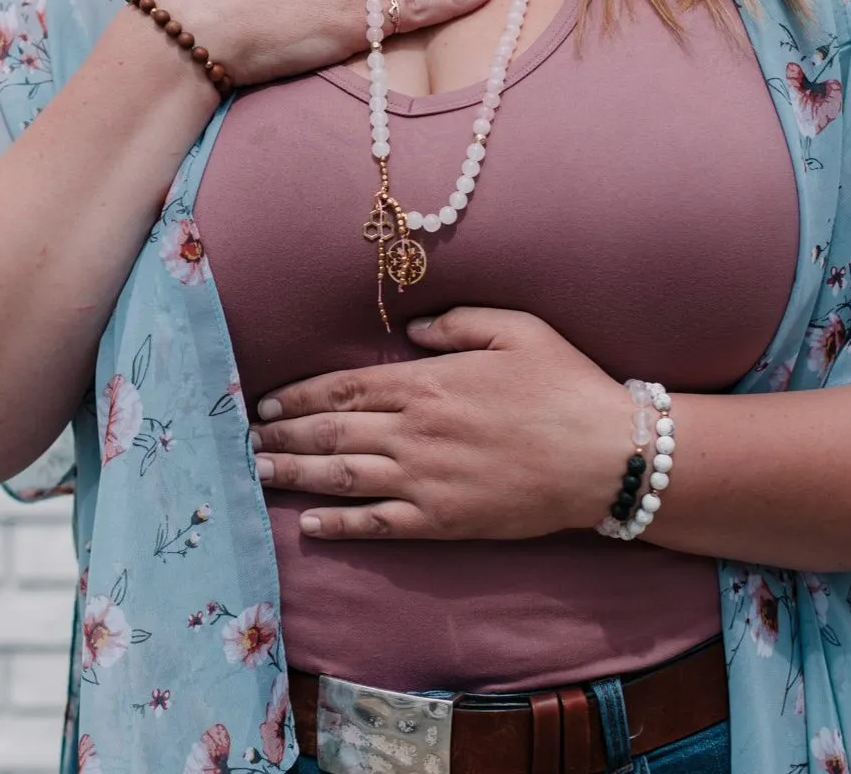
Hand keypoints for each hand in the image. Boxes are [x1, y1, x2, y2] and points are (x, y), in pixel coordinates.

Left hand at [250, 308, 635, 539]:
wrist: (606, 455)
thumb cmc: (565, 384)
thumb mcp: (517, 329)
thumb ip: (456, 324)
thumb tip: (407, 333)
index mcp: (429, 382)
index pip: (346, 388)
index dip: (300, 397)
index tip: (266, 402)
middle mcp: (416, 431)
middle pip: (333, 434)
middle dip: (283, 436)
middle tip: (244, 440)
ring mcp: (427, 480)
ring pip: (343, 478)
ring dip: (295, 476)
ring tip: (257, 473)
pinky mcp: (445, 521)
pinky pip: (379, 525)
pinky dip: (341, 526)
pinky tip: (311, 525)